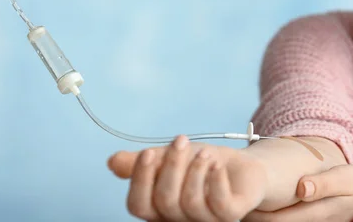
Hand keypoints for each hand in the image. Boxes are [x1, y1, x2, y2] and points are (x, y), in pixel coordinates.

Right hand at [107, 135, 268, 221]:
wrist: (240, 167)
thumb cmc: (202, 164)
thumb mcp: (170, 157)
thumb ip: (143, 161)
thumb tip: (112, 161)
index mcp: (160, 209)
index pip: (138, 205)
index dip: (139, 179)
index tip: (148, 152)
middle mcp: (180, 219)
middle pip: (164, 200)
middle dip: (171, 165)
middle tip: (181, 140)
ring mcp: (206, 220)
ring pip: (190, 202)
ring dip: (195, 170)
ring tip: (205, 152)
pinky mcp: (231, 215)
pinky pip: (219, 204)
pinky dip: (216, 181)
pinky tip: (217, 165)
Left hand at [242, 164, 352, 221]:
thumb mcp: (345, 178)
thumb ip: (324, 184)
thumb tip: (302, 188)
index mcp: (311, 214)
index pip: (271, 220)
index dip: (251, 210)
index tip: (237, 192)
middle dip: (248, 211)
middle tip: (228, 191)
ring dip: (255, 211)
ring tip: (238, 192)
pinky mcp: (304, 220)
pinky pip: (279, 218)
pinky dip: (265, 210)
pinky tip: (257, 196)